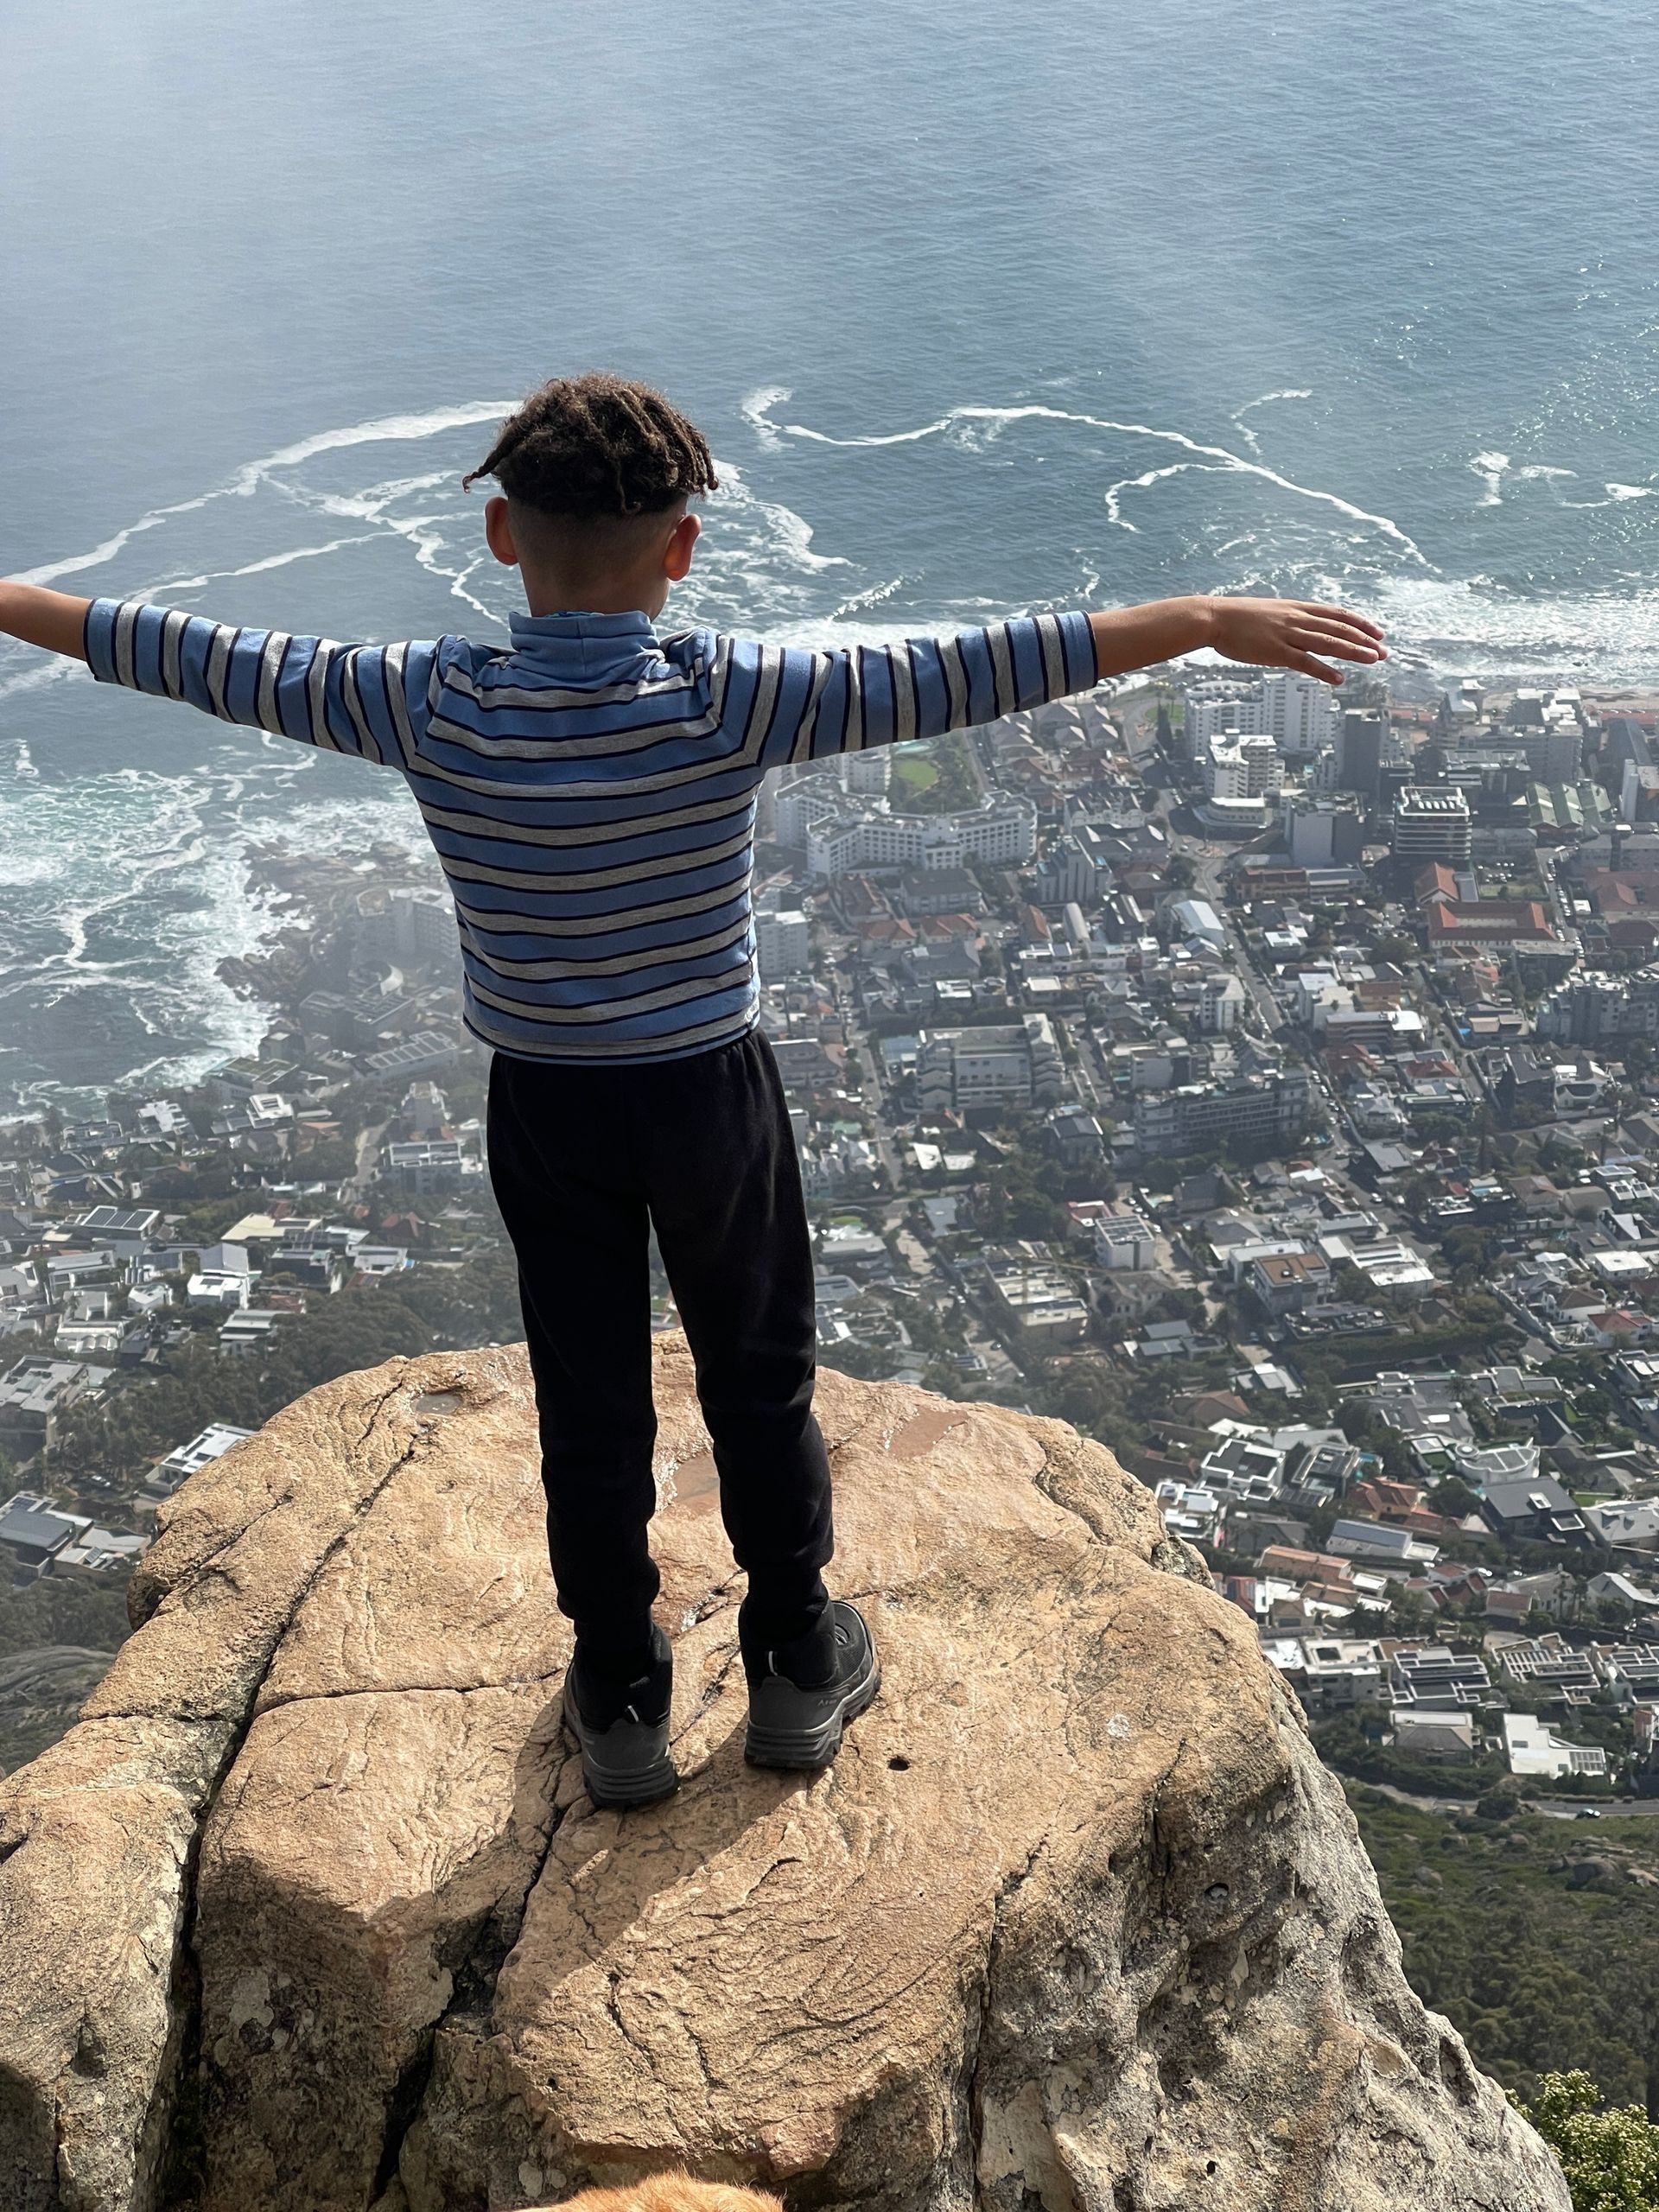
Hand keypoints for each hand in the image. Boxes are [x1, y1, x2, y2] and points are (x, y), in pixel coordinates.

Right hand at [1200, 594, 1385, 685]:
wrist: (1214, 617)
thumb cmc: (1237, 618)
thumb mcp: (1269, 613)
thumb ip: (1288, 620)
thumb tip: (1301, 628)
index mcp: (1296, 608)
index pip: (1337, 613)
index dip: (1360, 623)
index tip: (1377, 631)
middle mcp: (1296, 618)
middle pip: (1338, 628)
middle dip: (1364, 640)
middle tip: (1384, 651)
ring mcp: (1287, 634)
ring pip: (1328, 642)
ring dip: (1353, 651)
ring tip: (1374, 659)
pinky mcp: (1275, 651)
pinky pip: (1305, 661)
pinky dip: (1324, 670)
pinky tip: (1339, 678)